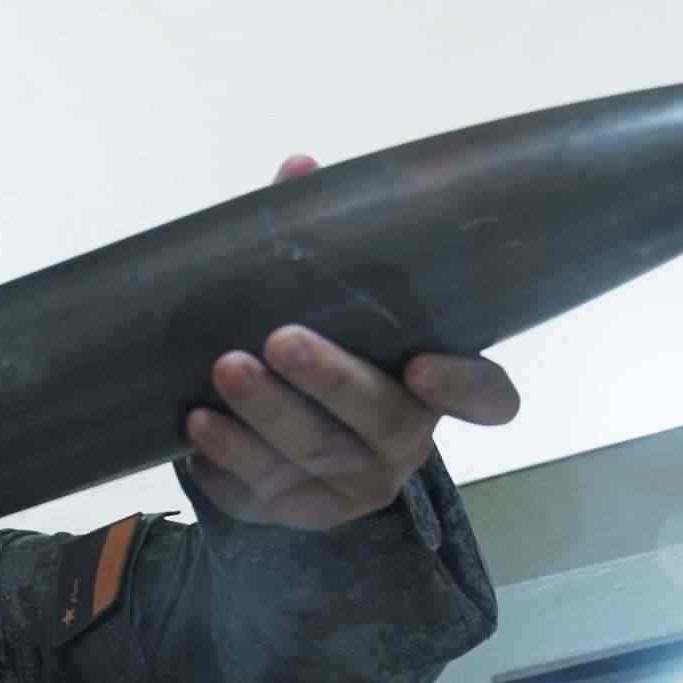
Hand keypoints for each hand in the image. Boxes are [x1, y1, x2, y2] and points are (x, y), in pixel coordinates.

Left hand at [185, 153, 523, 531]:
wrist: (288, 452)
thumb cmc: (326, 354)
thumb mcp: (333, 304)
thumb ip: (323, 244)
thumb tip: (298, 167)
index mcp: (433, 388)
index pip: (485, 398)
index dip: (464, 386)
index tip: (423, 362)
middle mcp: (403, 444)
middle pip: (379, 421)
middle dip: (327, 381)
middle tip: (277, 341)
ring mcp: (351, 486)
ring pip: (311, 457)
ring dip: (263, 416)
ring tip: (222, 373)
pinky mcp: (297, 515)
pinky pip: (262, 496)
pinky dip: (225, 460)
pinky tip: (197, 428)